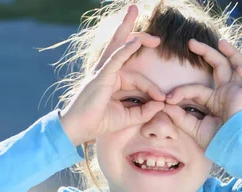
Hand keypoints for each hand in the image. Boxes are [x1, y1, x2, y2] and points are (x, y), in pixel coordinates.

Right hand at [59, 5, 165, 145]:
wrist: (79, 129)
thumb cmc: (99, 122)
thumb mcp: (128, 117)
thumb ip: (145, 111)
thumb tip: (162, 104)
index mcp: (113, 80)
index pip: (138, 78)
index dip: (152, 88)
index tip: (162, 100)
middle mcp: (107, 71)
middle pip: (124, 47)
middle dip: (138, 36)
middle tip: (155, 34)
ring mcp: (103, 71)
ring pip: (117, 44)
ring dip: (127, 27)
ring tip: (134, 10)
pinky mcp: (101, 76)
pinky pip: (115, 59)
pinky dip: (126, 49)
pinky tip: (136, 41)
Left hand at [162, 38, 241, 149]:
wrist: (232, 150)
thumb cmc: (216, 142)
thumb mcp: (193, 128)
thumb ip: (179, 117)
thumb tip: (164, 105)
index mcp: (215, 100)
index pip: (196, 88)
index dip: (182, 92)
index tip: (168, 99)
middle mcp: (226, 92)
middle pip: (218, 66)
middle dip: (206, 52)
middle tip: (191, 43)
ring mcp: (238, 92)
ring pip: (237, 65)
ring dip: (231, 52)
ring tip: (221, 42)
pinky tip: (240, 70)